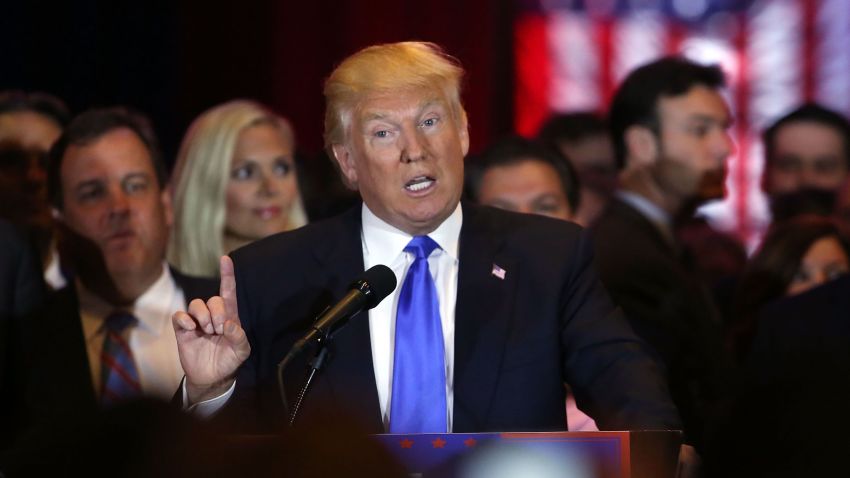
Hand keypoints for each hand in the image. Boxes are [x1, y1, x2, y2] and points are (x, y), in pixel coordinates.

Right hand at [173, 256, 250, 403]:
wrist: (212, 378)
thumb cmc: (229, 360)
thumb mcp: (241, 351)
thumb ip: (239, 338)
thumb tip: (229, 325)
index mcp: (230, 316)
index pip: (228, 291)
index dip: (227, 274)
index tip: (225, 258)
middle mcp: (213, 315)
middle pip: (213, 299)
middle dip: (216, 312)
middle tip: (218, 330)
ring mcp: (197, 322)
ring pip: (196, 304)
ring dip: (202, 316)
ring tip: (207, 331)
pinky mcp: (183, 330)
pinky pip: (179, 315)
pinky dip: (184, 319)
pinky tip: (190, 328)